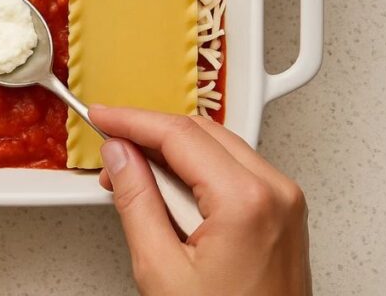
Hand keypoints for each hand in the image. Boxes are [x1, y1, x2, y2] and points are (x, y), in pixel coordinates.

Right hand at [91, 107, 310, 295]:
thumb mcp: (161, 268)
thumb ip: (136, 201)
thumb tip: (120, 156)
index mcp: (246, 201)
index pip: (179, 135)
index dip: (132, 120)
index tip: (101, 117)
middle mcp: (275, 192)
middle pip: (201, 133)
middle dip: (150, 135)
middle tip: (111, 151)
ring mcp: (284, 202)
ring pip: (218, 147)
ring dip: (172, 155)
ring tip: (133, 180)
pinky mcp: (283, 214)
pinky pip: (235, 171)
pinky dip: (197, 173)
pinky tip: (168, 193)